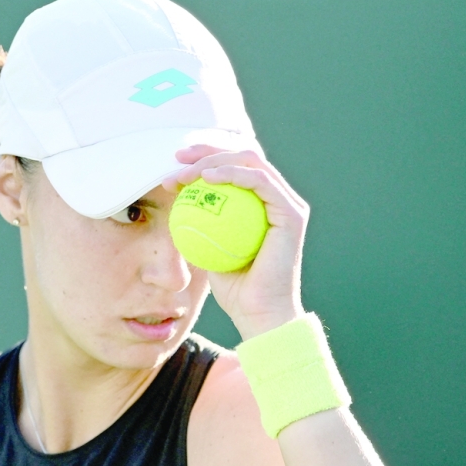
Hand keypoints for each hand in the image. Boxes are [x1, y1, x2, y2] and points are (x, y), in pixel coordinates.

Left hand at [162, 145, 307, 339]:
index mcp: (261, 205)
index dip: (204, 158)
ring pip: (251, 162)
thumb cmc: (235, 291)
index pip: (233, 168)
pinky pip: (260, 182)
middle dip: (207, 149)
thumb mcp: (207, 250)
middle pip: (242, 157)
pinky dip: (232, 174)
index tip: (174, 165)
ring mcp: (288, 205)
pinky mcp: (292, 214)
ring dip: (215, 160)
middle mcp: (278, 200)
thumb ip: (200, 222)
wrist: (259, 316)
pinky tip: (205, 178)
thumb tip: (173, 197)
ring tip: (186, 172)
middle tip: (177, 158)